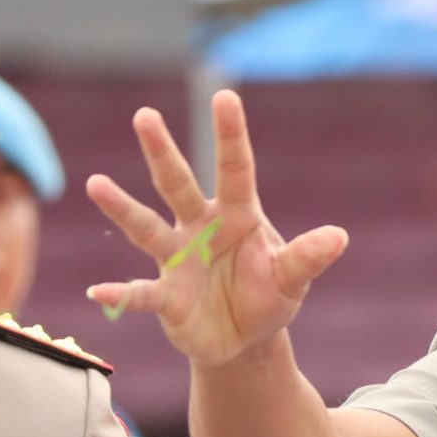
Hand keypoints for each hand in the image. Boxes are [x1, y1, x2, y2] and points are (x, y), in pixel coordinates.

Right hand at [84, 90, 350, 365]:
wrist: (244, 340)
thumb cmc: (268, 298)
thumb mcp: (291, 280)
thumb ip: (307, 258)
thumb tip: (339, 237)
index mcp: (237, 216)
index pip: (235, 169)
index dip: (230, 135)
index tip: (224, 96)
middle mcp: (200, 228)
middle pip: (177, 184)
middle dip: (162, 152)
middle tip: (145, 115)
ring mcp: (177, 259)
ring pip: (146, 228)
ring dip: (122, 208)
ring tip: (97, 184)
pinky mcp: (166, 296)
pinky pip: (140, 293)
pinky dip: (120, 293)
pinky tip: (98, 292)